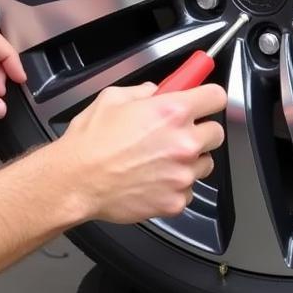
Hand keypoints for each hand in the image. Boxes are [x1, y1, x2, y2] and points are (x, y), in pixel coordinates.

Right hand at [51, 82, 226, 224]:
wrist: (75, 181)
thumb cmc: (90, 142)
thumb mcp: (112, 98)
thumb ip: (142, 91)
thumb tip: (155, 92)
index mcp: (173, 111)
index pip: (216, 97)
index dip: (209, 98)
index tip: (204, 101)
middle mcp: (184, 142)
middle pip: (216, 133)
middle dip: (200, 131)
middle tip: (177, 134)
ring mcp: (182, 174)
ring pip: (205, 164)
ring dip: (190, 161)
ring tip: (160, 160)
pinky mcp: (176, 200)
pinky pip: (188, 191)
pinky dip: (175, 187)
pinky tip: (154, 180)